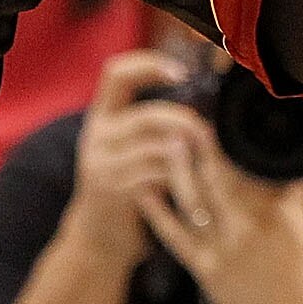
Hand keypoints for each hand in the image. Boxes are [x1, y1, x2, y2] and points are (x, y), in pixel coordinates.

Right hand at [60, 50, 197, 274]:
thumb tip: (197, 101)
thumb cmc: (125, 186)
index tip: (182, 72)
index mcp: (101, 117)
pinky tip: (192, 190)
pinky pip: (159, 177)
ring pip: (159, 148)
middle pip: (149, 115)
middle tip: (207, 137)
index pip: (116, 73)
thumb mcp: (128, 148)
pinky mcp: (114, 192)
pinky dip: (182, 181)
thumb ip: (151, 125)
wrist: (97, 239)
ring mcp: (102, 165)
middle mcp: (96, 136)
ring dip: (191, 158)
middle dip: (186, 124)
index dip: (148, 64)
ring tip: (207, 166)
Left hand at [135, 130, 302, 303]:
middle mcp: (247, 227)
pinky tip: (146, 193)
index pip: (249, 166)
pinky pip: (176, 238)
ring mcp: (223, 250)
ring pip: (193, 199)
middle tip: (188, 119)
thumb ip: (293, 201)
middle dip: (201, 144)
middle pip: (217, 175)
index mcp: (277, 214)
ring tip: (170, 141)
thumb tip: (290, 170)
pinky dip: (159, 214)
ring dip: (179, 167)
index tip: (219, 119)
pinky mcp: (206, 272)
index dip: (230, 139)